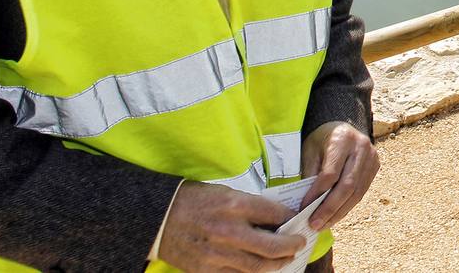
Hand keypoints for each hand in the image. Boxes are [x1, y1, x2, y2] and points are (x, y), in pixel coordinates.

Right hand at [157, 181, 303, 271]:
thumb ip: (251, 206)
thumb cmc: (194, 200)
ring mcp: (218, 254)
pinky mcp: (206, 270)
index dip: (291, 219)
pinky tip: (262, 268)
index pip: (276, 215)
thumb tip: (276, 218)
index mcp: (236, 206)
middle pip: (273, 247)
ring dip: (277, 264)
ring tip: (286, 260)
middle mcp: (229, 231)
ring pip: (258, 267)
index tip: (297, 221)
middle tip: (299, 244)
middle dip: (291, 247)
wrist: (159, 217)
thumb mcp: (226, 193)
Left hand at [301, 121, 380, 229]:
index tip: (303, 209)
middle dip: (329, 209)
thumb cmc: (321, 140)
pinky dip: (347, 207)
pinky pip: (361, 192)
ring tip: (323, 225)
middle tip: (314, 224)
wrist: (341, 127)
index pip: (330, 174)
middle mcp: (361, 147)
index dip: (316, 194)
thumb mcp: (310, 151)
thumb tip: (306, 206)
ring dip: (339, 212)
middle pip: (347, 185)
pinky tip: (335, 216)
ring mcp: (372, 157)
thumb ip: (310, 175)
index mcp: (342, 139)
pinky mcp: (375, 167)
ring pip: (356, 193)